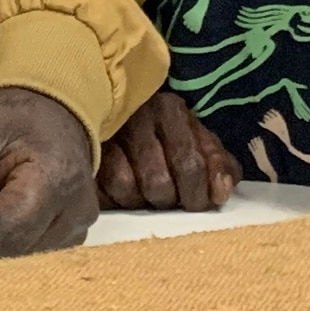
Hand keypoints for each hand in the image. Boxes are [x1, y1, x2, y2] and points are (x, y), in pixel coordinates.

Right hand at [97, 89, 239, 212]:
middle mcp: (136, 118)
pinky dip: (118, 200)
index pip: (190, 163)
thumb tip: (222, 192)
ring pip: (127, 188)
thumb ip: (216, 161)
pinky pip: (102, 190)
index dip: (200, 192)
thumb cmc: (165, 129)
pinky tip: (128, 195)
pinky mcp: (87, 153)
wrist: (117, 107)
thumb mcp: (196, 136)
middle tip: (175, 202)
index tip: (205, 202)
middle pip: (158, 182)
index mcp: (170, 110)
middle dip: (172, 200)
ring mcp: (106, 135)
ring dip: (143, 202)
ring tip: (151, 197)